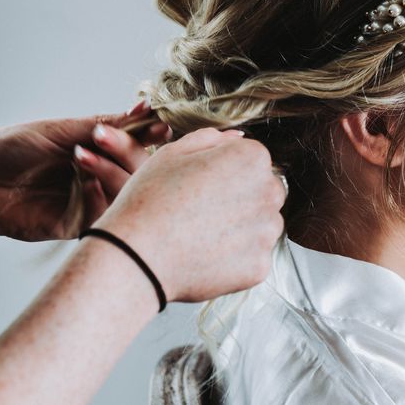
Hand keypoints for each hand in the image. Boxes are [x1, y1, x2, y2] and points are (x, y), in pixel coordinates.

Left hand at [0, 102, 169, 241]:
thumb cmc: (15, 148)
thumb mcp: (62, 130)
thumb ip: (105, 125)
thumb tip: (144, 110)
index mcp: (102, 151)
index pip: (138, 144)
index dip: (149, 135)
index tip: (159, 126)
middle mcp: (103, 176)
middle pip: (140, 170)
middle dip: (129, 152)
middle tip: (104, 138)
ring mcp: (92, 202)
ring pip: (125, 194)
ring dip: (110, 173)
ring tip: (82, 157)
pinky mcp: (77, 226)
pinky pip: (101, 216)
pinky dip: (97, 198)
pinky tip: (84, 183)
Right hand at [90, 127, 286, 301]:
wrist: (135, 256)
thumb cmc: (150, 200)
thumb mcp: (173, 153)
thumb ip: (211, 139)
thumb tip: (236, 137)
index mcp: (252, 158)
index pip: (253, 159)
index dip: (226, 170)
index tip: (203, 183)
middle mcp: (269, 192)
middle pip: (264, 191)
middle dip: (242, 197)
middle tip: (203, 210)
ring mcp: (266, 232)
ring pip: (263, 225)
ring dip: (242, 228)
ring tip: (203, 234)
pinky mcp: (260, 266)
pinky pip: (254, 257)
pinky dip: (235, 259)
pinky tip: (207, 254)